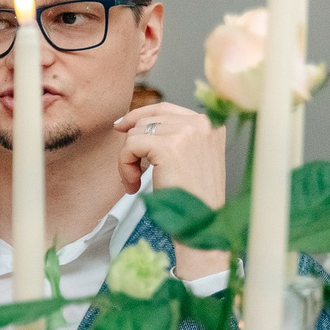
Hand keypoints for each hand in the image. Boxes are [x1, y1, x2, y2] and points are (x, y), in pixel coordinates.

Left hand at [115, 103, 229, 280]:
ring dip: (127, 160)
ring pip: (135, 133)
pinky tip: (134, 185)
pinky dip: (124, 166)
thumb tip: (130, 123)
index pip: (165, 108)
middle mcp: (202, 122)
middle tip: (132, 174)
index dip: (138, 116)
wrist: (202, 220)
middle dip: (131, 146)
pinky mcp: (169, 146)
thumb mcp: (190, 158)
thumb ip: (171, 137)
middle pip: (146, 119)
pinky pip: (130, 146)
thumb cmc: (193, 197)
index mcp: (210, 124)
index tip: (120, 127)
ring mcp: (187, 132)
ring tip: (135, 182)